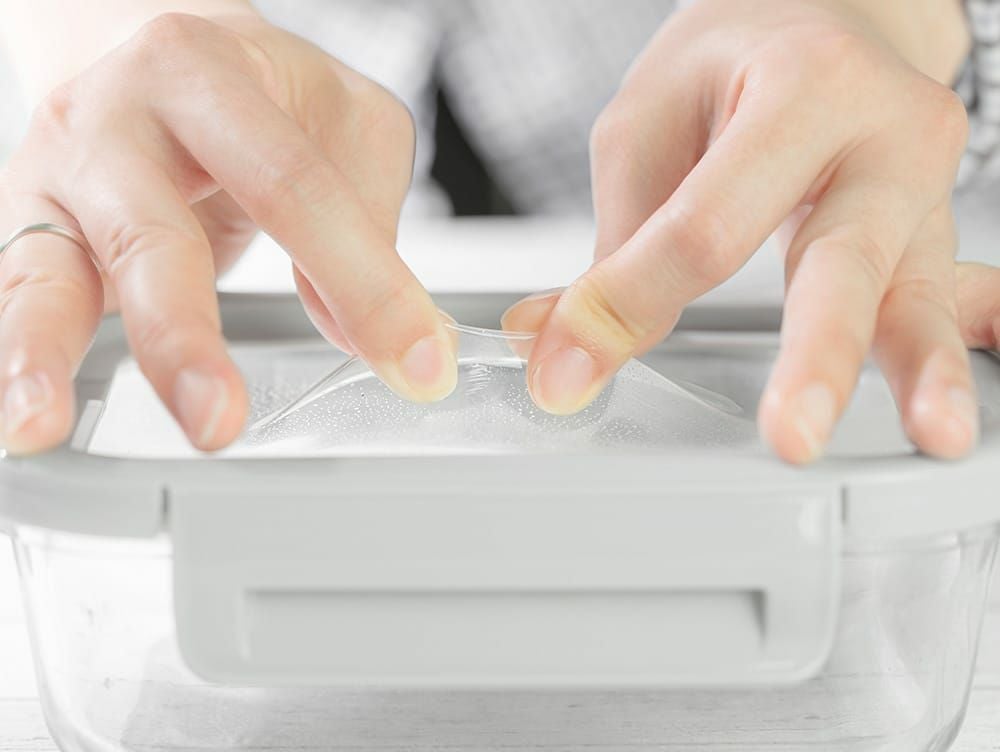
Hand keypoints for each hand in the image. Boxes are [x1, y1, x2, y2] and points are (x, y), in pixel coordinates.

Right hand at [0, 11, 456, 454]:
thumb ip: (366, 219)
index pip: (292, 187)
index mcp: (204, 73)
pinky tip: (17, 416)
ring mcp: (57, 177)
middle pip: (152, 236)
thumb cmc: (251, 87)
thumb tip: (362, 335)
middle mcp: (114, 120)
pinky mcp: (26, 230)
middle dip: (185, 337)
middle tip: (219, 420)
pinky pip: (11, 298)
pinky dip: (10, 358)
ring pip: (44, 272)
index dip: (363, 282)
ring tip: (38, 424)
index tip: (416, 361)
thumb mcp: (343, 122)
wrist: (147, 43)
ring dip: (44, 354)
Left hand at [504, 0, 973, 462]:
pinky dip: (953, 353)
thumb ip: (619, 245)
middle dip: (814, 358)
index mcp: (802, 85)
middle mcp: (882, 131)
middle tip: (788, 433)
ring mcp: (921, 186)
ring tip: (932, 434)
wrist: (818, 17)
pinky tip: (952, 406)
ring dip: (920, 372)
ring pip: (916, 292)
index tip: (569, 364)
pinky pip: (952, 299)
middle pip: (841, 263)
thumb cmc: (732, 61)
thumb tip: (560, 345)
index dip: (631, 302)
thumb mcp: (648, 128)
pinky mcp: (932, 232)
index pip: (709, 226)